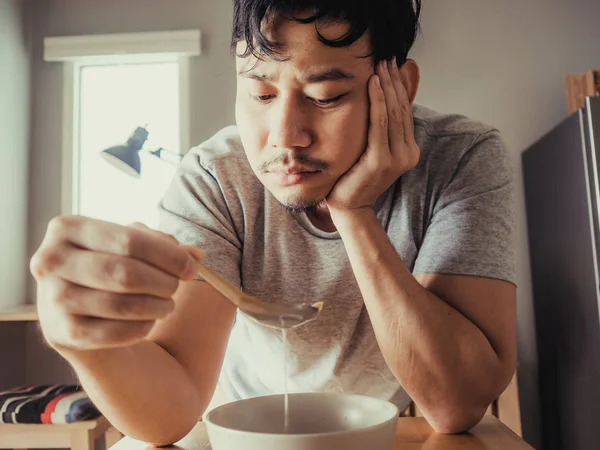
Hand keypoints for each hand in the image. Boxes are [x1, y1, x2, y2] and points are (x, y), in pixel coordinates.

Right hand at [30, 216, 198, 350]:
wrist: (80, 308)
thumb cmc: (111, 266)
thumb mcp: (132, 246)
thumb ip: (164, 245)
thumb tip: (194, 256)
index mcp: (66, 228)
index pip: (129, 240)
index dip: (169, 256)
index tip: (191, 266)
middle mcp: (50, 261)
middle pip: (125, 273)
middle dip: (163, 282)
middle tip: (177, 287)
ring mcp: (52, 299)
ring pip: (122, 304)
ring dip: (156, 306)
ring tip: (167, 304)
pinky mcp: (61, 333)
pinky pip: (115, 333)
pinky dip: (141, 327)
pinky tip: (148, 321)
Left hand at [326, 58, 419, 214]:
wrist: (349, 207)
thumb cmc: (355, 177)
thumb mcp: (372, 150)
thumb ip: (380, 129)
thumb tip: (380, 101)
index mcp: (409, 151)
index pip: (405, 112)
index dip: (399, 87)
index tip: (391, 66)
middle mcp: (408, 154)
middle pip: (401, 109)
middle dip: (393, 81)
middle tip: (386, 58)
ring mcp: (396, 158)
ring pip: (393, 113)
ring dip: (387, 86)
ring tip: (380, 65)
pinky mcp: (381, 161)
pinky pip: (380, 124)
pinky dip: (378, 101)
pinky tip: (373, 84)